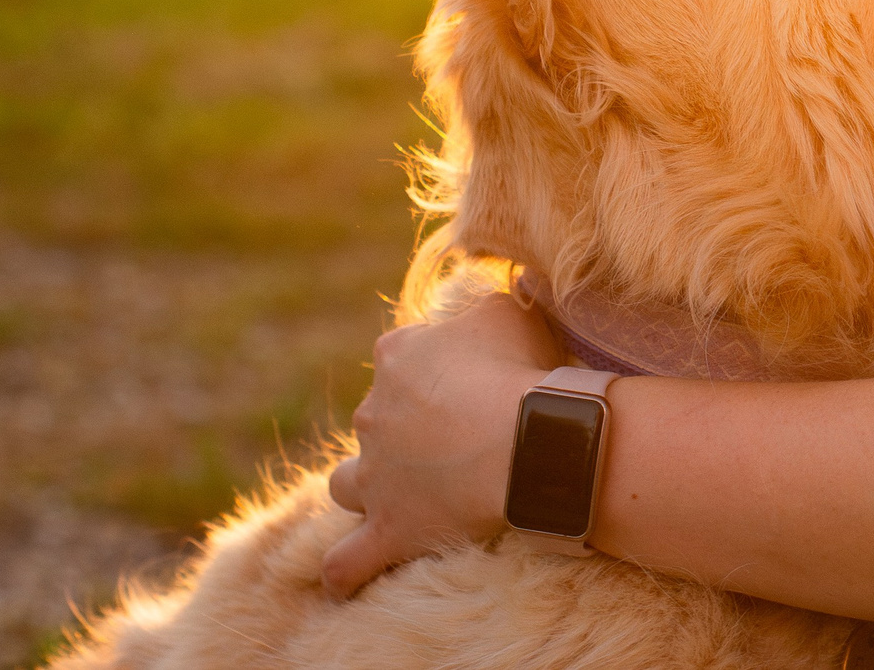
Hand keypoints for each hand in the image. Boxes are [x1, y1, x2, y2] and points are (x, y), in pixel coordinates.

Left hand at [320, 292, 565, 596]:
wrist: (527, 439)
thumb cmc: (521, 371)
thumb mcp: (509, 312)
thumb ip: (487, 303)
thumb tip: (497, 294)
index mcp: (397, 356)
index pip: (401, 357)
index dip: (435, 372)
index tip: (470, 384)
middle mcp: (372, 413)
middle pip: (377, 421)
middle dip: (406, 431)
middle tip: (457, 445)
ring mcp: (374, 476)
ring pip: (347, 484)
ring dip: (365, 489)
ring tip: (396, 499)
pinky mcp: (386, 529)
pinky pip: (348, 561)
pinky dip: (346, 570)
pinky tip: (346, 579)